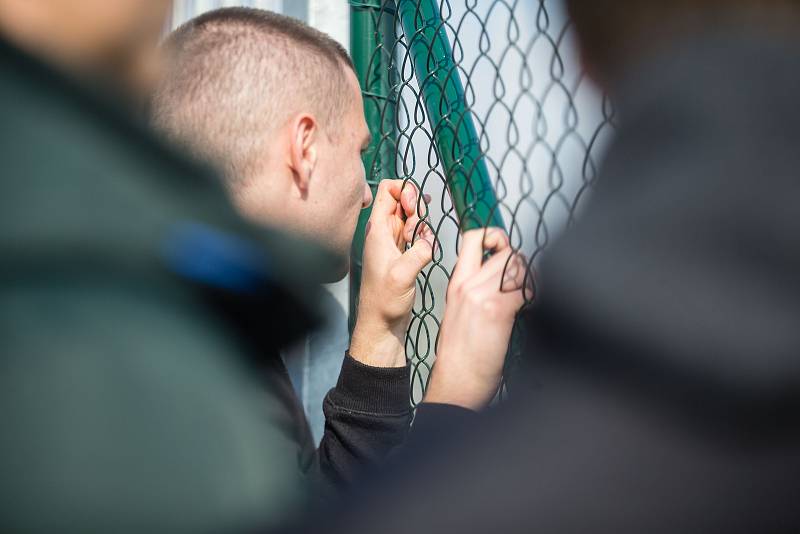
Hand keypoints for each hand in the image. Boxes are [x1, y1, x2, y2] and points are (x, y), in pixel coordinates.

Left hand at [349, 179, 434, 366]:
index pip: (388, 189)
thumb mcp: (402, 275)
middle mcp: (383, 232)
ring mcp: (393, 242)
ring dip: (421, 224)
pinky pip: (416, 234)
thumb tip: (428, 241)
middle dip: (417, 208)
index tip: (415, 208)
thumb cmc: (383, 302)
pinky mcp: (402, 253)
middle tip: (416, 230)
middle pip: (403, 199)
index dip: (405, 191)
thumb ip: (418, 252)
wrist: (382, 324)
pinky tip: (424, 251)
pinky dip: (424, 238)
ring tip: (418, 243)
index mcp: (376, 230)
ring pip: (411, 216)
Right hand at [423, 228, 527, 408]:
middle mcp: (467, 286)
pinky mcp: (497, 311)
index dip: (494, 236)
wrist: (456, 383)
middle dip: (523, 264)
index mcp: (457, 284)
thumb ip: (477, 293)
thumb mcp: (459, 315)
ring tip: (529, 296)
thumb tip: (507, 282)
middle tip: (526, 282)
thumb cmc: (460, 357)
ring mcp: (481, 297)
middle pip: (506, 252)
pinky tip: (531, 308)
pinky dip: (535, 296)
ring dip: (531, 279)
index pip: (472, 239)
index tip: (504, 248)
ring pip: (518, 267)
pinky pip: (525, 290)